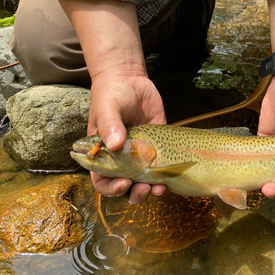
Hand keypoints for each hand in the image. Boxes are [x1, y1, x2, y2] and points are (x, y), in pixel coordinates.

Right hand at [54, 0, 167, 203]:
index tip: (124, 183)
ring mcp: (140, 157)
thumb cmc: (111, 94)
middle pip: (125, 188)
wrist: (131, 80)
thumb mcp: (107, 107)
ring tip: (160, 188)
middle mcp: (121, 160)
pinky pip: (162, 169)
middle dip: (135, 194)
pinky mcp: (157, 149)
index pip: (102, 181)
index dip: (111, 188)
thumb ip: (109, 124)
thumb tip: (115, 144)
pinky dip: (166, 176)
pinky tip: (171, 177)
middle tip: (144, 188)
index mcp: (103, 155)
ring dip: (151, 190)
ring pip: (144, 183)